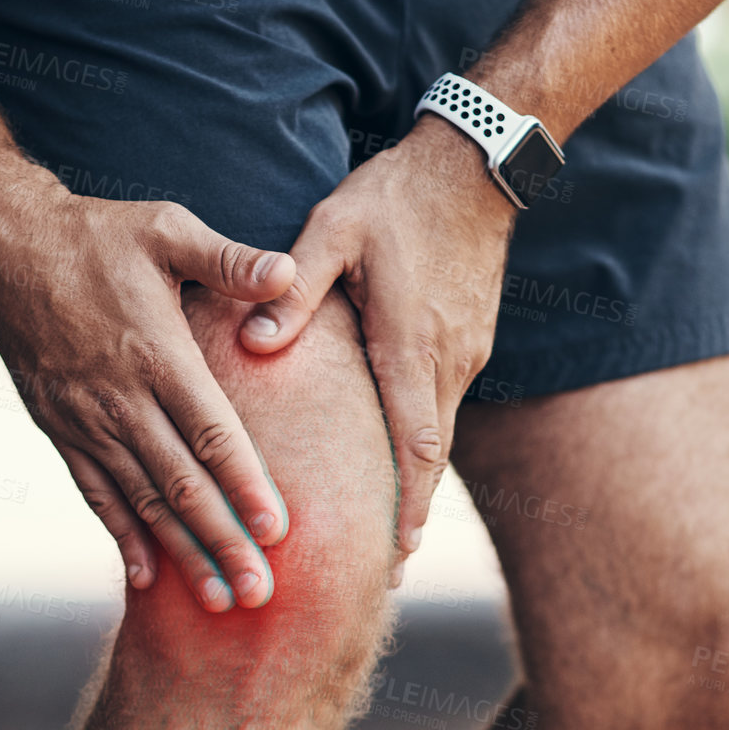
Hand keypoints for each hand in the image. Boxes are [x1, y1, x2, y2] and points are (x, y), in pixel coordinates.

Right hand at [0, 187, 297, 612]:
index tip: (278, 532)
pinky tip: (146, 576)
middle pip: (181, 484)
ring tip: (218, 600)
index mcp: (157, 355)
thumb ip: (229, 260)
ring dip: (181, 553)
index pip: (211, 433)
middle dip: (222, 542)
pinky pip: (95, 493)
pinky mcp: (59, 430)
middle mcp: (121, 399)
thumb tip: (288, 272)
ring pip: (142, 502)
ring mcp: (86, 421)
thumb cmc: (95, 235)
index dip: (245, 484)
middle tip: (259, 594)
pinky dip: (121, 536)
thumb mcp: (166, 230)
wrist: (1, 249)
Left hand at [238, 118, 517, 578]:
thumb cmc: (396, 196)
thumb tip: (253, 342)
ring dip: (419, 476)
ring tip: (394, 522)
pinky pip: (445, 400)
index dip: (407, 501)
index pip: (415, 442)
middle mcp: (446, 358)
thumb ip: (292, 289)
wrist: (475, 165)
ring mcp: (466, 350)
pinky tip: (404, 453)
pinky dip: (425, 437)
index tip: (397, 553)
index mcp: (409, 341)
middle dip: (413, 510)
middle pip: (431, 452)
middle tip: (392, 564)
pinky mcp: (472, 338)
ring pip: (439, 429)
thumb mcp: (333, 231)